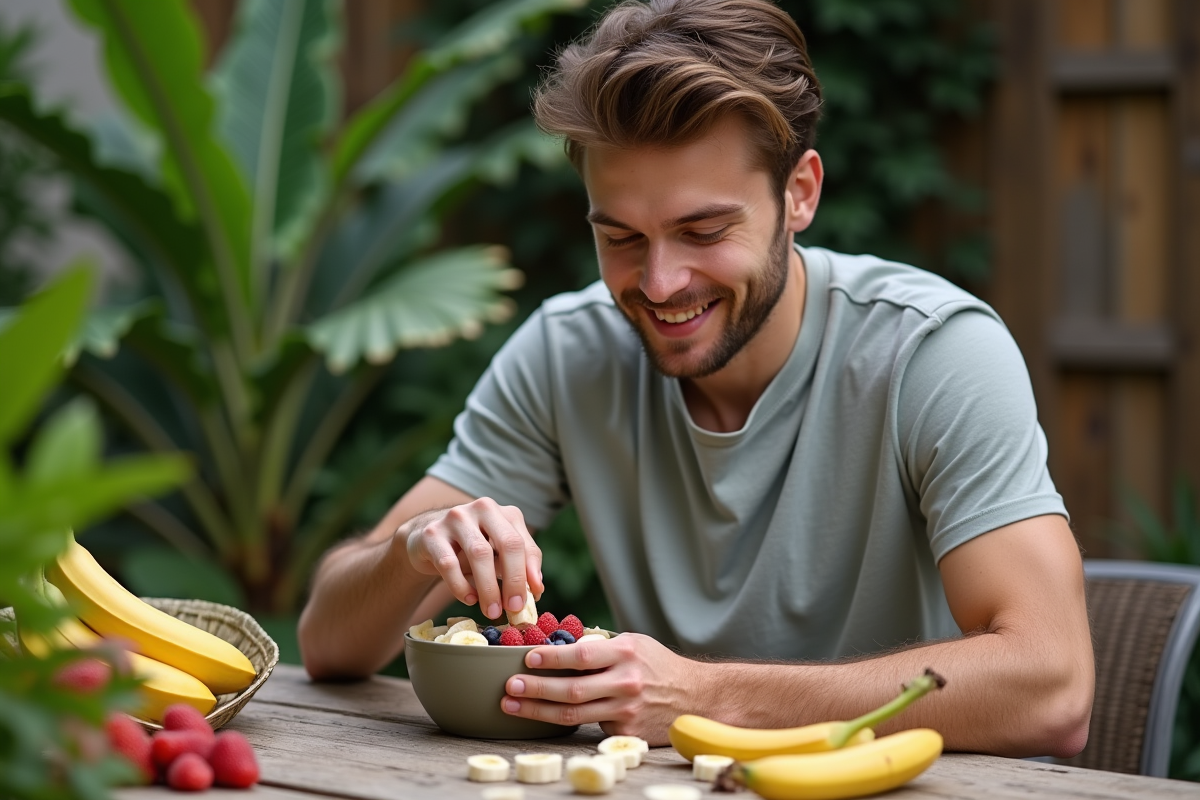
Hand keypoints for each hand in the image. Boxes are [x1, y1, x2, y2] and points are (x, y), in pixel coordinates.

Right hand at [400, 498, 542, 620]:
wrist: (425, 540)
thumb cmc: (469, 550)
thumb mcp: (497, 554)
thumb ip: (519, 566)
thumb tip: (536, 589)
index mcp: (504, 513)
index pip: (524, 543)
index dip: (530, 571)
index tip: (534, 597)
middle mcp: (483, 509)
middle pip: (508, 543)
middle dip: (514, 579)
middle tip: (514, 608)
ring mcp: (456, 518)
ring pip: (479, 553)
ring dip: (489, 587)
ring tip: (492, 610)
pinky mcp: (432, 534)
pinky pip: (449, 563)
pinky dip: (461, 586)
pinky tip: (469, 599)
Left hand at [500, 633, 700, 744]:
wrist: (697, 697)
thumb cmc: (659, 666)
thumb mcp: (634, 644)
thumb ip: (600, 647)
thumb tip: (558, 647)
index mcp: (626, 654)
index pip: (580, 656)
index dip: (551, 658)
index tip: (527, 657)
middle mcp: (625, 683)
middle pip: (571, 690)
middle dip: (535, 689)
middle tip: (510, 687)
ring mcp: (626, 711)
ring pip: (573, 714)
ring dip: (538, 711)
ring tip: (513, 706)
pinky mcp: (626, 733)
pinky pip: (591, 726)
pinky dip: (567, 720)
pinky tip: (546, 716)